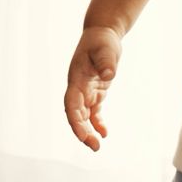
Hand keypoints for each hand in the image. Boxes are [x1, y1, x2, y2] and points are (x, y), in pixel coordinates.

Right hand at [64, 26, 122, 150]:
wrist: (102, 33)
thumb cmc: (102, 40)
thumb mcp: (106, 48)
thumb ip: (107, 62)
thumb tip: (109, 75)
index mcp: (76, 78)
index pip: (72, 103)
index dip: (75, 120)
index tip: (82, 135)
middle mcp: (78, 87)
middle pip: (76, 114)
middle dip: (82, 132)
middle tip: (94, 147)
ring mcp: (86, 90)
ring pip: (83, 116)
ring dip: (88, 131)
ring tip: (97, 147)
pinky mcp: (95, 92)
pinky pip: (94, 112)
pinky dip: (97, 123)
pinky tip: (105, 133)